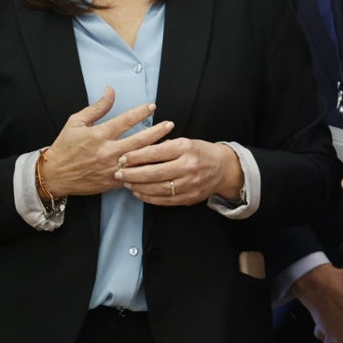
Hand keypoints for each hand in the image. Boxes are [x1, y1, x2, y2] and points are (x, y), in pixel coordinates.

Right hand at [39, 87, 173, 197]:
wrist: (55, 175)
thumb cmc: (65, 146)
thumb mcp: (76, 122)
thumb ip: (97, 107)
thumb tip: (111, 90)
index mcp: (99, 134)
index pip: (125, 120)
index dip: (140, 112)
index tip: (152, 107)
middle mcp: (108, 151)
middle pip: (139, 140)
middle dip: (157, 131)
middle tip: (170, 124)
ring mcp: (112, 168)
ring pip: (140, 159)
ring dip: (156, 150)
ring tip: (171, 143)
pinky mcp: (113, 181)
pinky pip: (134, 175)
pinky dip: (147, 169)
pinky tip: (158, 164)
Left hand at [115, 136, 242, 205]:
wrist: (223, 168)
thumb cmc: (200, 152)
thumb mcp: (184, 142)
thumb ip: (163, 147)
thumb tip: (137, 153)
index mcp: (185, 148)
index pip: (155, 152)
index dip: (136, 156)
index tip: (122, 158)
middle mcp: (188, 166)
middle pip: (154, 173)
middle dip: (133, 174)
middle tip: (118, 173)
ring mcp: (189, 184)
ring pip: (158, 188)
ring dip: (139, 187)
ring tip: (126, 183)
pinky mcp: (189, 197)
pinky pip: (165, 200)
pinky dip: (149, 198)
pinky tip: (139, 193)